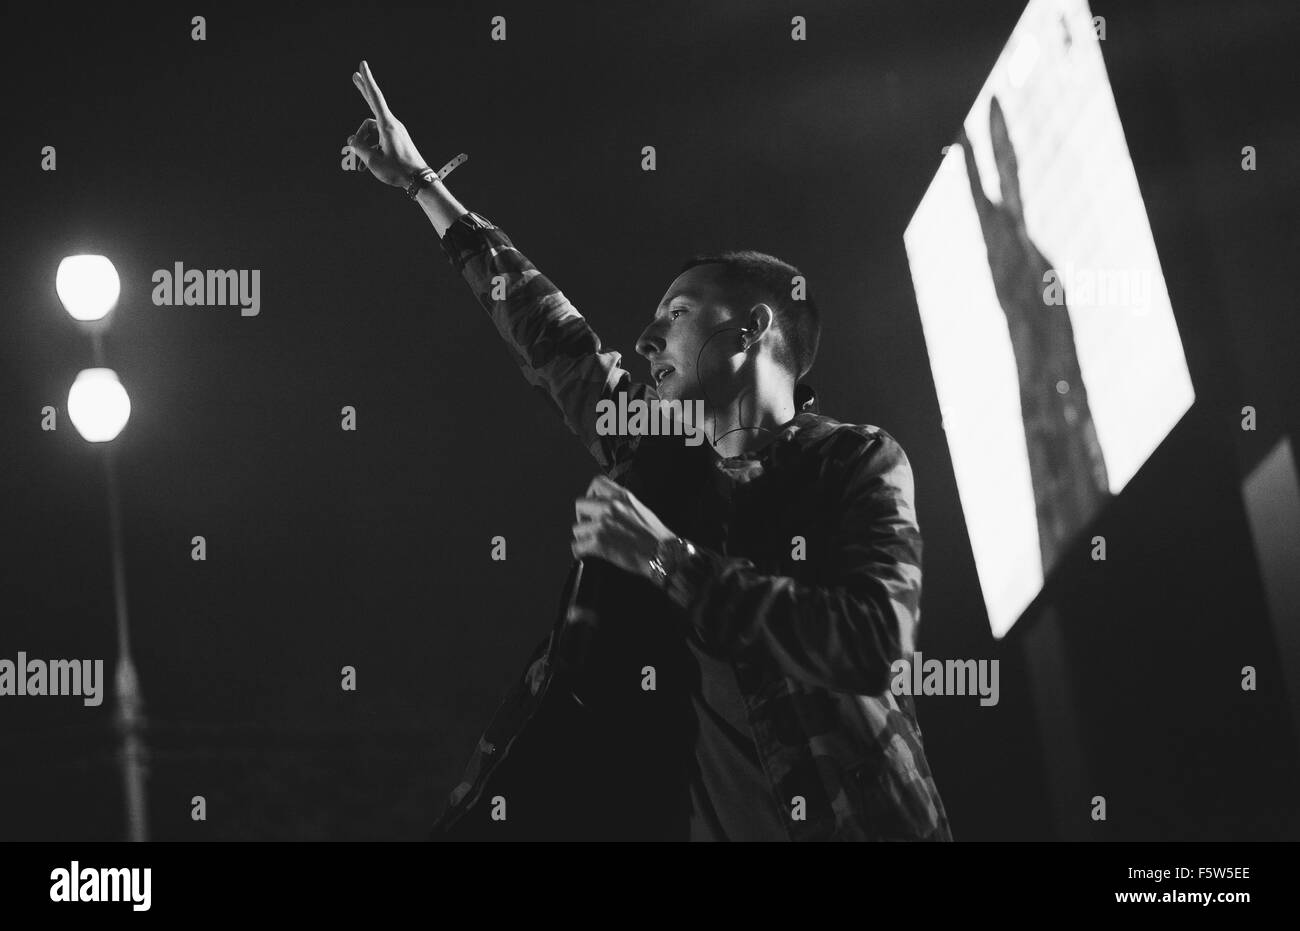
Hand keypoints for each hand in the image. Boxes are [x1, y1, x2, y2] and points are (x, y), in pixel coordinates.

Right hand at [347, 60, 428, 187]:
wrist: (418, 180)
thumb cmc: (398, 171)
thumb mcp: (373, 161)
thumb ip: (359, 147)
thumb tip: (352, 139)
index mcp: (387, 125)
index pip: (375, 97)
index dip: (367, 81)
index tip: (362, 65)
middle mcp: (391, 124)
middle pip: (373, 106)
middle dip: (363, 92)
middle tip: (354, 76)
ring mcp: (394, 132)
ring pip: (371, 131)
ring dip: (362, 146)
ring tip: (358, 166)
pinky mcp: (395, 140)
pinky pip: (377, 139)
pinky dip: (370, 149)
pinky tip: (364, 166)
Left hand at [570, 475, 676, 581]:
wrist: (663, 554)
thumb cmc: (655, 535)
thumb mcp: (639, 508)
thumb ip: (621, 504)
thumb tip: (605, 507)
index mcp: (621, 496)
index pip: (596, 483)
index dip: (591, 494)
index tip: (593, 505)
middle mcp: (609, 507)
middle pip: (580, 504)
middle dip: (583, 517)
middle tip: (591, 527)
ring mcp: (603, 525)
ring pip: (577, 528)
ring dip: (583, 537)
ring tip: (593, 543)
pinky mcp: (599, 543)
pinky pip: (577, 547)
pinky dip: (580, 552)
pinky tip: (587, 554)